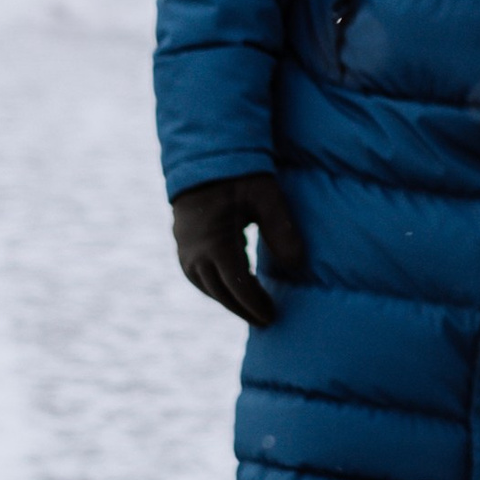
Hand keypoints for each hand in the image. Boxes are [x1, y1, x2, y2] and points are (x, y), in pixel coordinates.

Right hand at [171, 172, 306, 328]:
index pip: (237, 287)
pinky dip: (217, 287)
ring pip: (207, 287)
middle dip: (244, 309)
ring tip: (253, 309)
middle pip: (221, 293)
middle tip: (267, 320)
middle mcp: (195, 254)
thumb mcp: (267, 198)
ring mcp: (185, 251)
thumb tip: (297, 266)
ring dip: (230, 300)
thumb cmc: (239, 176)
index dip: (254, 305)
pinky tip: (234, 288)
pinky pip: (198, 277)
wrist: (203, 159)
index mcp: (216, 245)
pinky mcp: (182, 246)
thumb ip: (282, 231)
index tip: (272, 317)